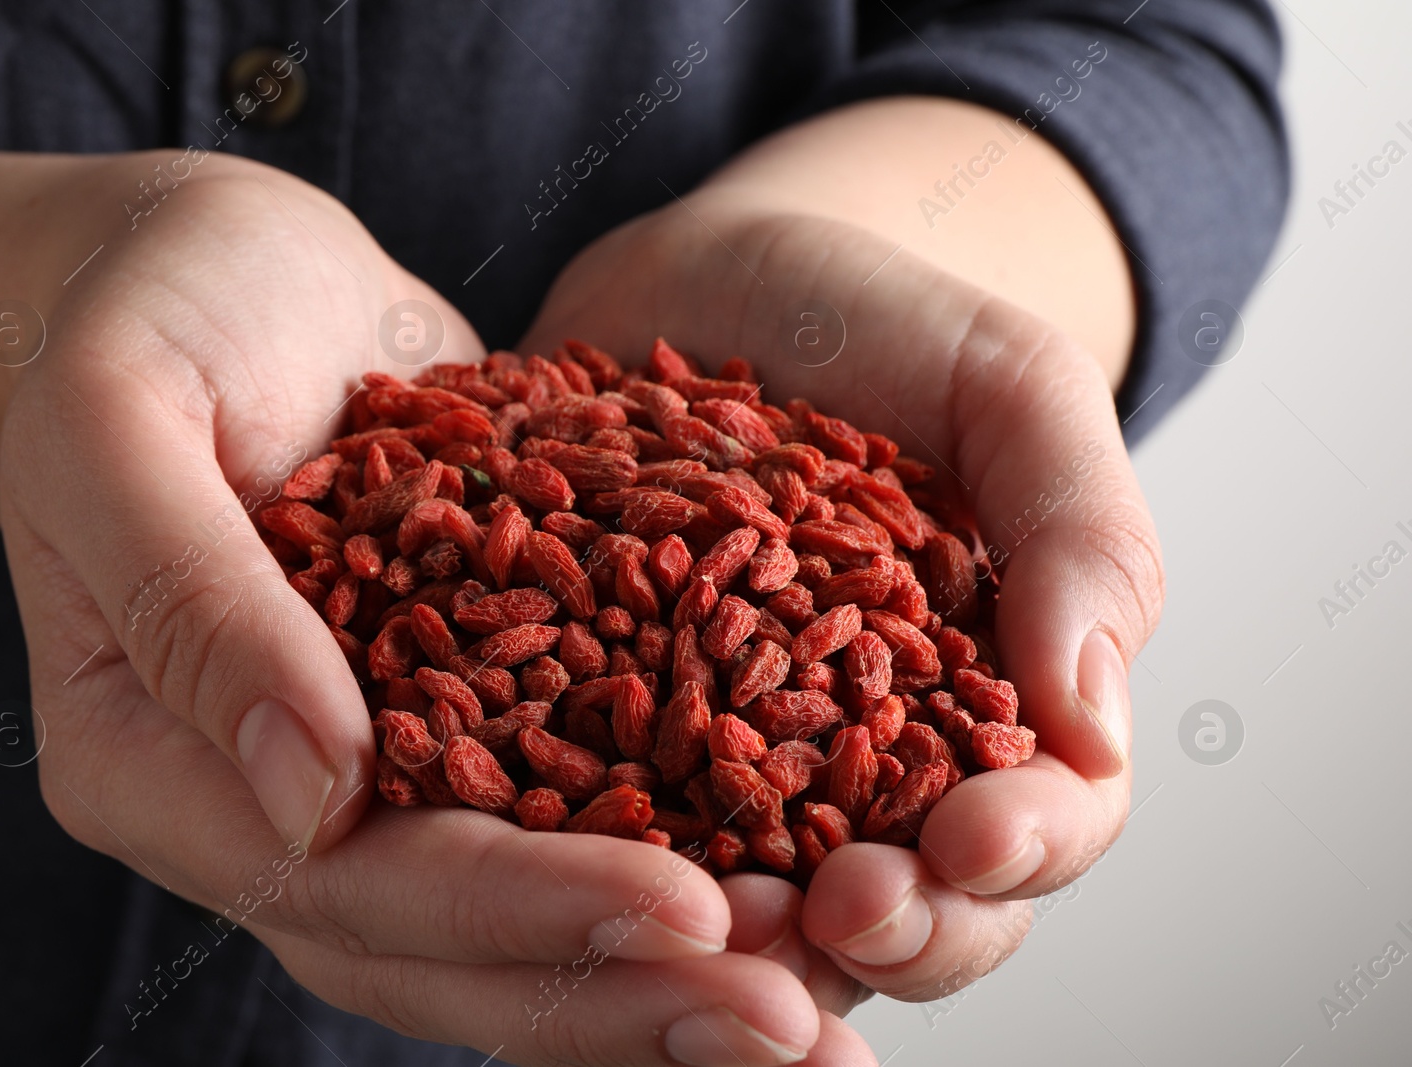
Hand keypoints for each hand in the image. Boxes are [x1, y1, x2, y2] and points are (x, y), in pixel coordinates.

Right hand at [0, 155, 837, 1065]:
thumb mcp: (126, 412)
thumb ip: (192, 598)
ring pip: (504, 928)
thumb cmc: (160, 307)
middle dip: (615, 987)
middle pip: (439, 947)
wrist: (233, 273)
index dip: (517, 907)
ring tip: (810, 1006)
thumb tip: (315, 797)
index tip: (686, 909)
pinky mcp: (447, 726)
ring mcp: (353, 779)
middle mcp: (254, 806)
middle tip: (790, 1021)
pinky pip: (553, 828)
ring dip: (654, 977)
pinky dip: (658, 875)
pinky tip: (783, 905)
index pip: (344, 879)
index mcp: (148, 763)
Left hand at [520, 199, 1160, 1022]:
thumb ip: (1081, 534)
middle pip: (908, 908)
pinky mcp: (605, 741)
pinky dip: (605, 883)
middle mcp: (863, 763)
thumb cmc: (873, 323)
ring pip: (760, 913)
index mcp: (988, 700)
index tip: (968, 839)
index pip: (1043, 823)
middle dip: (888, 933)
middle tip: (831, 912)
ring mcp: (728, 764)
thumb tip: (1095, 728)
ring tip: (705, 925)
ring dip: (744, 947)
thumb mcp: (1005, 385)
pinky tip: (574, 884)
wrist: (696, 282)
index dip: (1020, 853)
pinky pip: (606, 840)